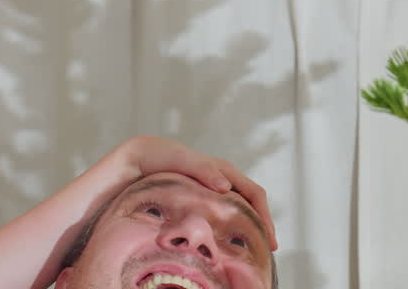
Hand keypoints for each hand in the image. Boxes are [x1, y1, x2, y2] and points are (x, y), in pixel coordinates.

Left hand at [115, 135, 276, 250]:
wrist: (137, 158)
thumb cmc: (160, 156)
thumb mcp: (181, 159)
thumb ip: (203, 170)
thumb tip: (226, 187)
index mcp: (224, 171)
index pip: (255, 194)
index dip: (265, 216)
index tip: (269, 239)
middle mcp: (222, 181)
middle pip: (251, 205)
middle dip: (261, 226)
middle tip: (266, 251)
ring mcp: (211, 192)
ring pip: (237, 212)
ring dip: (246, 229)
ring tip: (250, 251)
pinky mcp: (199, 202)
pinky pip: (221, 217)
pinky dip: (228, 230)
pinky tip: (224, 245)